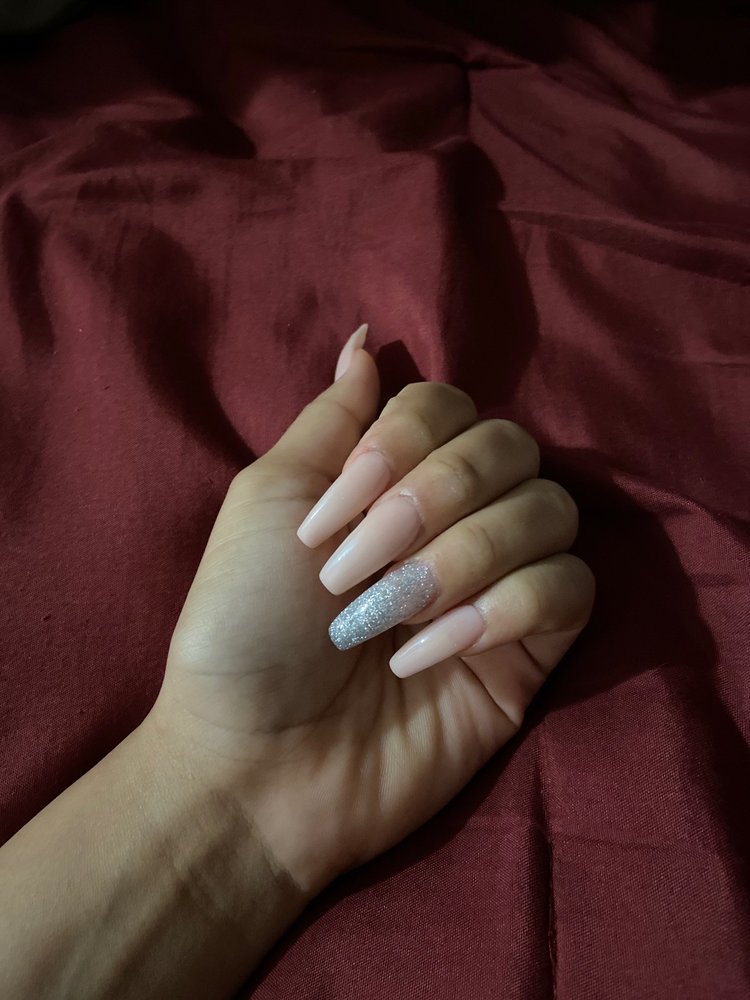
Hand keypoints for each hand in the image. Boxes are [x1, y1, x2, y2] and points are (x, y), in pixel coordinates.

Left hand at [150, 327, 594, 894]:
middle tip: (358, 566)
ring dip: (462, 558)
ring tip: (387, 617)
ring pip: (550, 512)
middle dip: (435, 499)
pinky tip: (427, 656)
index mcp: (394, 480)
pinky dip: (500, 611)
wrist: (254, 762)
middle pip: (511, 447)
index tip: (335, 512)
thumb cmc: (244, 628)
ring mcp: (499, 584)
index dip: (404, 442)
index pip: (452, 406)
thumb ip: (330, 422)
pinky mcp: (531, 652)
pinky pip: (570, 589)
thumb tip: (365, 342)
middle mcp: (456, 520)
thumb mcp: (268, 501)